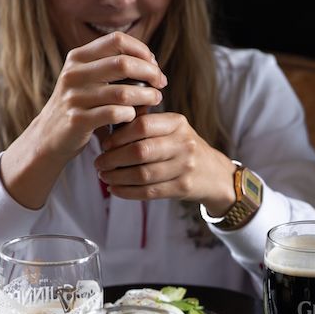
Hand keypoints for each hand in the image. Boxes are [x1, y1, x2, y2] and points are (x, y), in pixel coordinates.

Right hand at [24, 32, 166, 166]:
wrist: (49, 137)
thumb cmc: (78, 106)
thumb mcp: (86, 78)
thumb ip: (110, 66)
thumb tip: (149, 59)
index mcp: (77, 57)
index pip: (117, 40)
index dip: (141, 50)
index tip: (154, 65)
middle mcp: (73, 74)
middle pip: (123, 63)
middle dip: (150, 72)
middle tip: (161, 83)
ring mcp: (74, 97)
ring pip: (123, 92)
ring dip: (146, 96)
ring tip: (155, 99)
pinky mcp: (78, 120)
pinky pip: (115, 114)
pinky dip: (130, 114)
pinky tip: (133, 116)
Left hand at [95, 113, 237, 211]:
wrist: (215, 174)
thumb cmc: (184, 149)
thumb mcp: (172, 129)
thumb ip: (146, 123)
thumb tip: (108, 122)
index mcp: (178, 123)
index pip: (142, 125)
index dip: (118, 136)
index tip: (105, 144)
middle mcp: (184, 143)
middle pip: (140, 151)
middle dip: (113, 159)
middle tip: (99, 163)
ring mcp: (185, 167)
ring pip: (142, 174)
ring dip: (117, 177)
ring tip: (104, 176)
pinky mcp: (183, 187)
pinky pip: (149, 191)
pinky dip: (127, 191)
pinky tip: (115, 189)